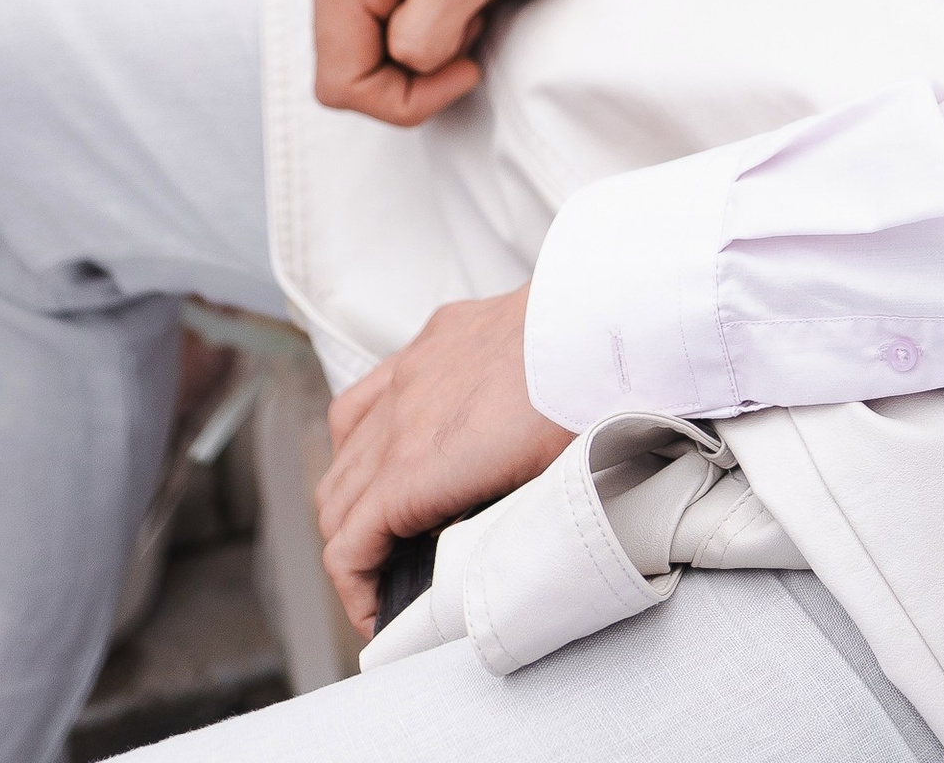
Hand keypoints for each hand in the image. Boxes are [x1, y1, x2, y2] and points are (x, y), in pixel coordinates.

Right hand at [305, 0, 720, 125]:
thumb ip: (425, 30)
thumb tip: (403, 63)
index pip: (339, 84)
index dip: (406, 98)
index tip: (469, 62)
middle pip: (350, 62)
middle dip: (416, 63)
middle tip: (476, 17)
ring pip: (370, 36)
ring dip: (426, 35)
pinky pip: (386, 3)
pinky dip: (429, 8)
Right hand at [314, 287, 568, 635]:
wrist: (606, 325)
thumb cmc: (581, 413)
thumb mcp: (536, 501)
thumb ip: (491, 539)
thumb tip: (476, 574)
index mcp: (418, 469)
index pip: (347, 547)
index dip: (354, 597)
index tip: (378, 618)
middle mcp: (400, 418)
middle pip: (337, 502)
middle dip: (353, 551)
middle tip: (385, 580)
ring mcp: (413, 372)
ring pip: (345, 447)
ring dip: (351, 493)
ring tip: (381, 520)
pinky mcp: (435, 339)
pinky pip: (371, 391)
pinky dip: (364, 431)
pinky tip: (387, 445)